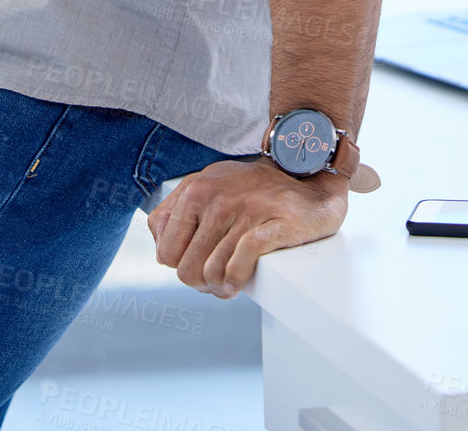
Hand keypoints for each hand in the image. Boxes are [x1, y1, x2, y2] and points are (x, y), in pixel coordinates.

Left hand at [146, 155, 347, 297]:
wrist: (306, 179)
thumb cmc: (252, 190)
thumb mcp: (209, 187)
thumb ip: (177, 211)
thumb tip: (161, 251)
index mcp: (195, 190)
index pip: (165, 251)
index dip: (180, 266)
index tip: (198, 265)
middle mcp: (215, 198)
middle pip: (186, 269)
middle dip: (201, 283)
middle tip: (217, 279)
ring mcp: (243, 211)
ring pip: (210, 273)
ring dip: (220, 288)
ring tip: (230, 283)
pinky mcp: (270, 226)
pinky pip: (237, 267)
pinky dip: (236, 282)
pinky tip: (239, 283)